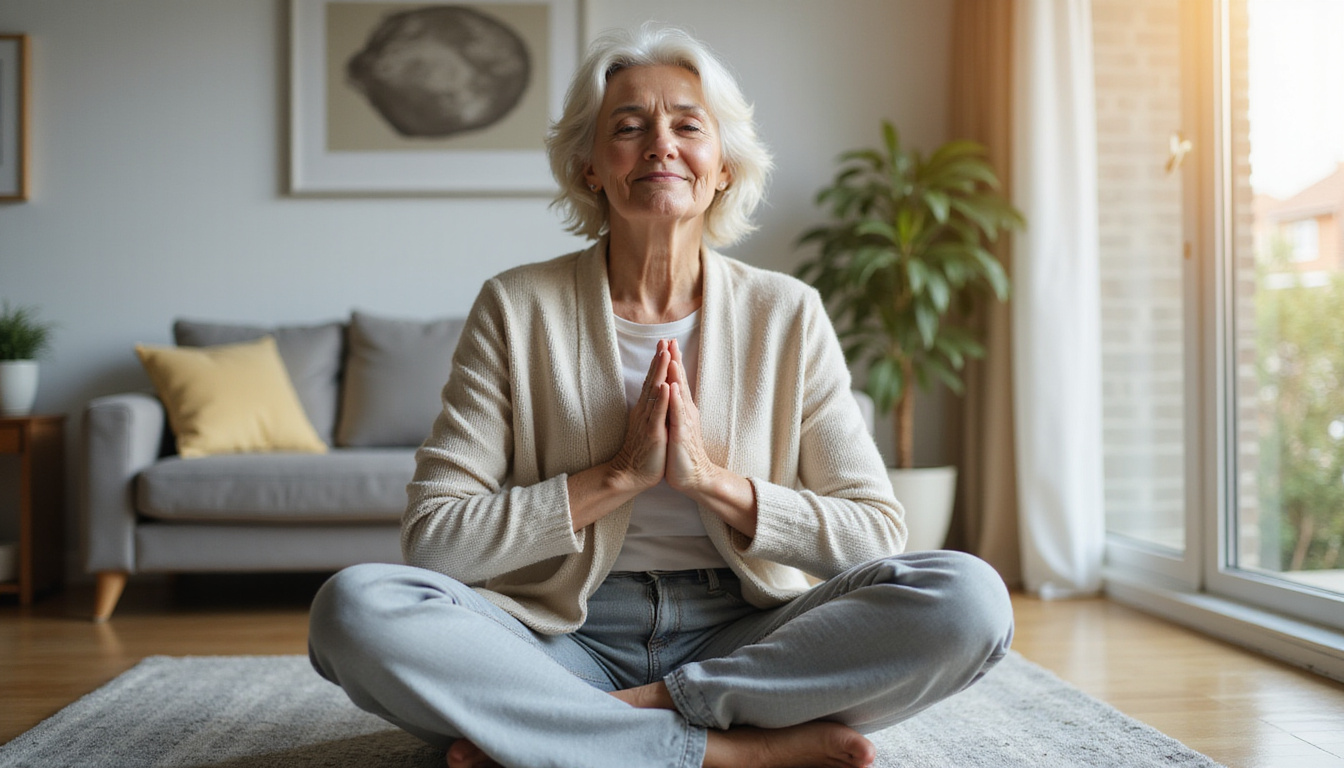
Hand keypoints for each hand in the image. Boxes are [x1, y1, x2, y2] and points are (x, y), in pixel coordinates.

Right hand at [608, 340, 671, 492]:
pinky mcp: (653, 433)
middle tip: (664, 340)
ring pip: (655, 392)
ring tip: (665, 354)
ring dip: (660, 373)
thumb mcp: (648, 426)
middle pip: (653, 380)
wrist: (631, 474)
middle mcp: (645, 411)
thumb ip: (651, 410)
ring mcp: (649, 421)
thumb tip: (654, 396)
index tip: (664, 344)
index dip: (658, 363)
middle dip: (659, 360)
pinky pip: (658, 414)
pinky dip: (663, 399)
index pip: (653, 381)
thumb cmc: (642, 452)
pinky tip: (666, 386)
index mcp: (646, 409)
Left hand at [663, 339, 721, 495]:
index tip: (668, 343)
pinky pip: (678, 414)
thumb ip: (674, 409)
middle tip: (671, 340)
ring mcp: (684, 422)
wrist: (693, 476)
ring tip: (673, 357)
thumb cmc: (682, 452)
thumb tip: (670, 393)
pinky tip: (673, 387)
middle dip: (675, 360)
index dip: (673, 362)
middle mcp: (686, 411)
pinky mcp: (681, 434)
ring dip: (676, 375)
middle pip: (680, 381)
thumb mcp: (676, 425)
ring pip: (680, 394)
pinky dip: (675, 400)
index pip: (677, 381)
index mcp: (682, 409)